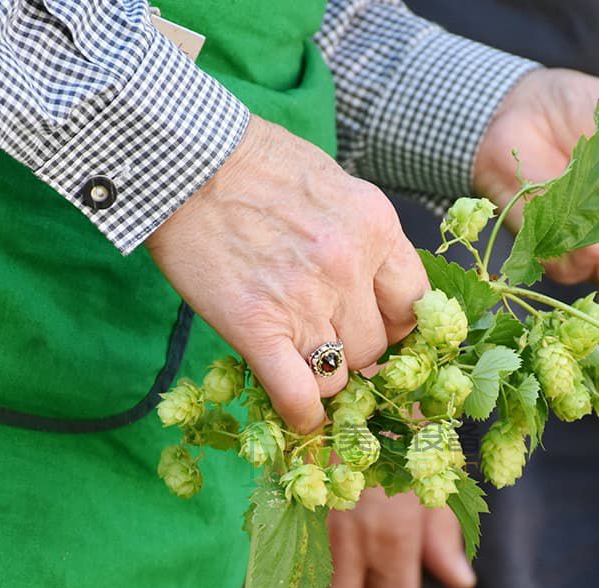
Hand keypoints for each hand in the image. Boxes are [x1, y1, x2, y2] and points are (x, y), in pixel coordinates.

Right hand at [145, 117, 427, 432]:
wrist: (183, 160)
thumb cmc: (252, 164)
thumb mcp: (332, 185)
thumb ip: (359, 239)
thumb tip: (370, 293)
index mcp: (376, 227)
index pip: (414, 305)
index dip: (396, 327)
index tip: (377, 330)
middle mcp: (349, 267)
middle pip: (376, 347)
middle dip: (356, 353)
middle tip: (328, 344)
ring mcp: (305, 300)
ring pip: (340, 376)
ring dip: (324, 378)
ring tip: (300, 362)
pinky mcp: (257, 328)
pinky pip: (297, 395)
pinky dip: (301, 416)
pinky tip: (298, 417)